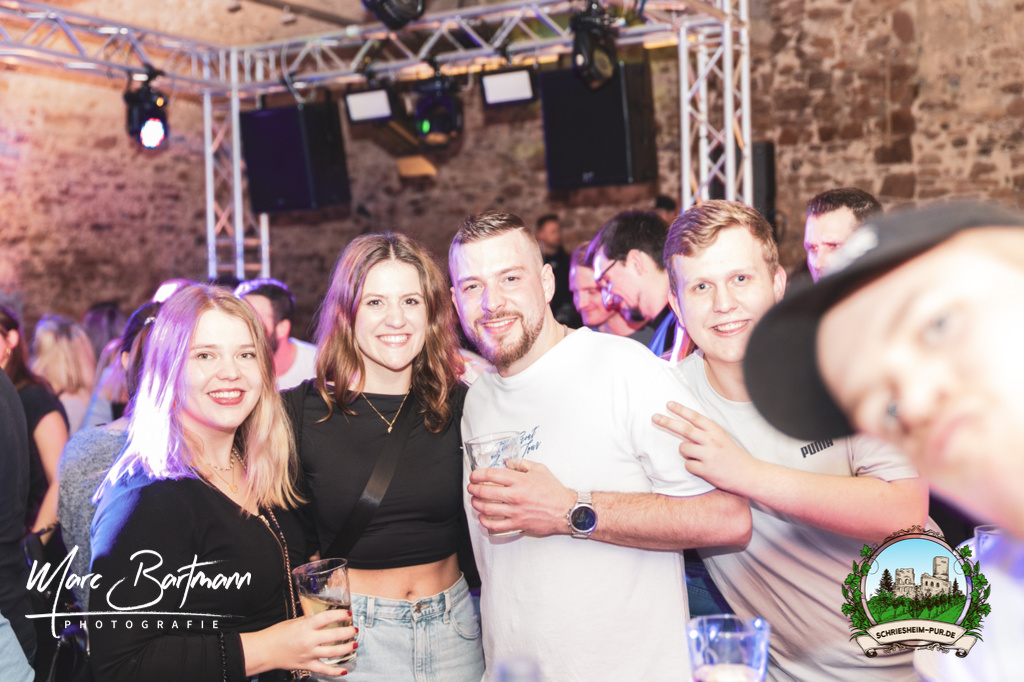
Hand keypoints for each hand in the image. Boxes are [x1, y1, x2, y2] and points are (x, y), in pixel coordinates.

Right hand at [241, 608, 356, 676]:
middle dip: (348, 632)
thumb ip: (308, 621)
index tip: (348, 613)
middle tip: (354, 630)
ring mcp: (309, 654)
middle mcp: (309, 640)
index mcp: (305, 626)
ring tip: (354, 644)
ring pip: (333, 652)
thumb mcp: (294, 622)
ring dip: (346, 649)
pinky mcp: (306, 665)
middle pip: (334, 635)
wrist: (264, 651)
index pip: (326, 617)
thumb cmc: (276, 634)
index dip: (340, 614)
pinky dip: (335, 672)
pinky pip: (323, 670)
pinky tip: (344, 670)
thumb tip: (322, 618)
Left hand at [467, 461, 575, 536]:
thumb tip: (508, 462)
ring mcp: (516, 511)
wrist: (566, 510)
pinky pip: (496, 525)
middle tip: (471, 488)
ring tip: (474, 501)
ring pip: (487, 508)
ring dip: (476, 504)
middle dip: (473, 489)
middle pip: (485, 492)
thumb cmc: (554, 491)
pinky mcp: (518, 524)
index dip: (478, 474)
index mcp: (520, 480)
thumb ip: (522, 464)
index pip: (492, 475)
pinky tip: (483, 518)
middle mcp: (515, 496)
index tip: (474, 475)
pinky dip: (485, 522)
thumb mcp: (540, 470)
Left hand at [652, 401, 761, 495]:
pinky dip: (691, 466)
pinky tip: (703, 468)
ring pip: (683, 449)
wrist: (748, 474)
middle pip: (685, 429)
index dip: (681, 409)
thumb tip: (686, 423)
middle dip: (667, 422)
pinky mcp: (707, 470)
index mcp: (716, 431)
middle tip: (654, 417)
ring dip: (685, 452)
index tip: (668, 403)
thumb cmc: (732, 455)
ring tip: (698, 457)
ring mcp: (709, 455)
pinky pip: (688, 465)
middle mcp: (712, 441)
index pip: (695, 417)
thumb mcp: (721, 437)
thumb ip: (705, 431)